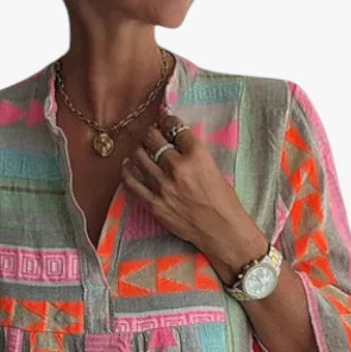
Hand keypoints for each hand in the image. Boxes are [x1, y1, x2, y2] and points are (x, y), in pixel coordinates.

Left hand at [120, 112, 267, 281]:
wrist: (222, 231)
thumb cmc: (223, 201)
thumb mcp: (214, 168)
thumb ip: (194, 154)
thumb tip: (175, 141)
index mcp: (197, 155)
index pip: (175, 127)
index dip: (167, 120)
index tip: (164, 120)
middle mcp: (178, 168)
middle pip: (153, 138)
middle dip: (151, 132)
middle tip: (151, 134)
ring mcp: (163, 187)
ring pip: (139, 157)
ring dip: (138, 149)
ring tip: (140, 149)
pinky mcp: (154, 204)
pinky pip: (131, 183)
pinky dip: (127, 172)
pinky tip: (127, 166)